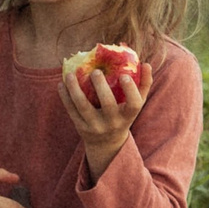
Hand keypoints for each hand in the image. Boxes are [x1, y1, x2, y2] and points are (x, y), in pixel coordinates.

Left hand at [57, 61, 147, 182]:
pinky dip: (65, 97)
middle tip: (96, 71)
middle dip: (101, 86)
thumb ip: (143, 85)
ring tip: (70, 74)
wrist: (106, 143)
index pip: (133, 104)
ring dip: (75, 89)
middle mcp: (112, 123)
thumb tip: (147, 64)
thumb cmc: (123, 116)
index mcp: (128, 116)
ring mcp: (95, 126)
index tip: (124, 76)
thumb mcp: (135, 106)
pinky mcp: (81, 128)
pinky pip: (71, 110)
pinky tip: (61, 84)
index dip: (130, 90)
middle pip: (107, 104)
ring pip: (83, 106)